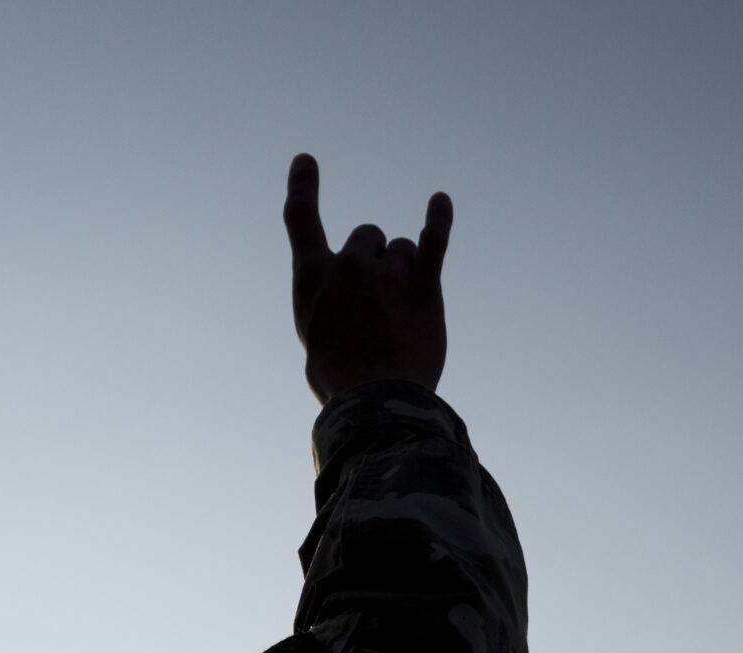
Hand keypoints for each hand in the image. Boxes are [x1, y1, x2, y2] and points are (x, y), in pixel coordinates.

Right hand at [282, 153, 449, 401]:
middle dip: (377, 257)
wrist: (375, 402)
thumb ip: (328, 310)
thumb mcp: (315, 341)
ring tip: (404, 314)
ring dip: (406, 270)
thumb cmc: (340, 380)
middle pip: (369, 234)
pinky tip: (441, 202)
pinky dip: (439, 221)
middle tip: (380, 303)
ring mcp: (387, 275)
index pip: (301, 220)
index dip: (303, 187)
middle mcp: (349, 266)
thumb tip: (348, 313)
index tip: (307, 161)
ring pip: (404, 249)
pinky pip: (434, 243)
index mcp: (313, 278)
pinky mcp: (425, 289)